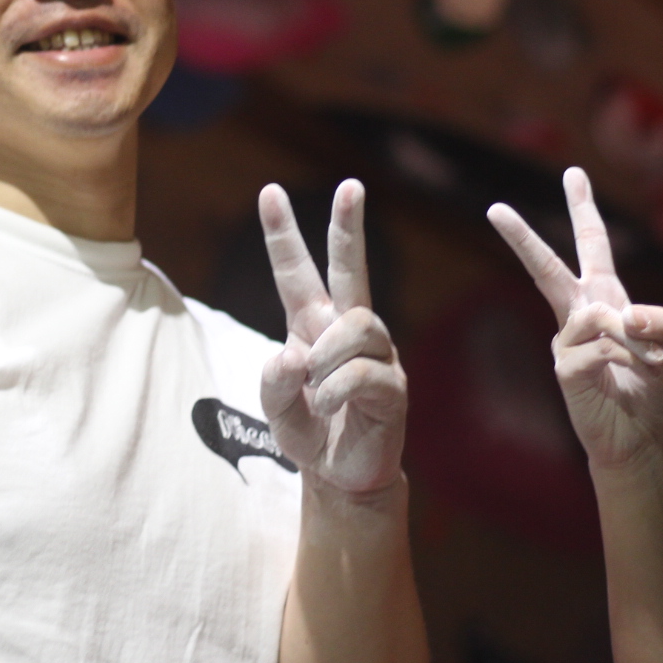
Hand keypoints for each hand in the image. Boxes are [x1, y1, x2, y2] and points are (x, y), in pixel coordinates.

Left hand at [259, 180, 407, 496]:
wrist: (341, 476)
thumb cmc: (310, 433)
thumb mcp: (275, 410)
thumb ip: (274, 381)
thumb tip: (296, 353)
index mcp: (313, 325)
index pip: (296, 272)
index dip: (282, 234)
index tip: (269, 191)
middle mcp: (348, 329)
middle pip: (352, 268)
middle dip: (349, 226)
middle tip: (351, 185)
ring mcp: (377, 354)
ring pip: (355, 326)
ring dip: (326, 359)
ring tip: (315, 392)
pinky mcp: (394, 386)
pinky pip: (364, 371)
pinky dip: (335, 390)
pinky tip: (326, 406)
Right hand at [487, 167, 662, 471]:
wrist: (636, 437)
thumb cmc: (650, 387)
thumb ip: (654, 318)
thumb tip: (617, 316)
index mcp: (606, 298)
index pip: (593, 246)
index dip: (584, 209)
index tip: (573, 174)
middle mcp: (580, 313)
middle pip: (548, 269)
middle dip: (522, 238)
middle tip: (495, 208)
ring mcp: (567, 340)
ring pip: (597, 315)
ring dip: (635, 340)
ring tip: (645, 364)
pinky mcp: (564, 366)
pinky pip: (599, 346)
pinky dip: (626, 359)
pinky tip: (622, 378)